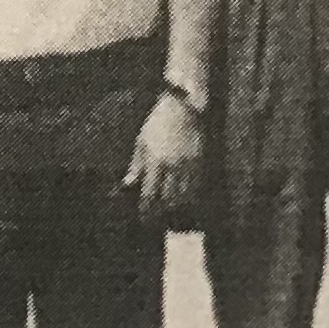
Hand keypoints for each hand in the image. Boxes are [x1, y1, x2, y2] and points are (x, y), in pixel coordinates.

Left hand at [119, 90, 204, 225]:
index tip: (143, 217)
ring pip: (184, 195)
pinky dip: (190, 196)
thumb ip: (136, 165)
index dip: (146, 209)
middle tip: (156, 220)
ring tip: (170, 213)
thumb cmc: (157, 123)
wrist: (183, 107)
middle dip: (161, 212)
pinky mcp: (200, 161)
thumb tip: (128, 183)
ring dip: (176, 206)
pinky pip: (196, 185)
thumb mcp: (141, 141)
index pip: (150, 193)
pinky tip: (186, 200)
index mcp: (156, 161)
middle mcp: (173, 166)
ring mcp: (189, 164)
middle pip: (168, 199)